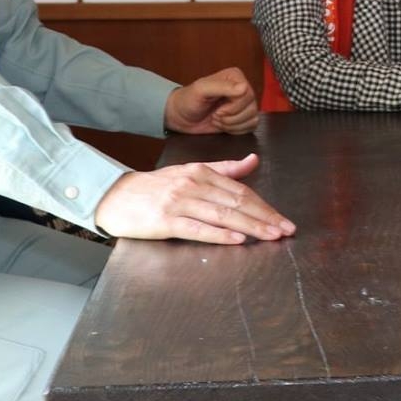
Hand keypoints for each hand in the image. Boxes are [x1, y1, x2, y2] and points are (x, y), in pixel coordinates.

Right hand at [93, 153, 295, 244]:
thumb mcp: (190, 172)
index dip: (265, 206)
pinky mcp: (165, 221)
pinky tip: (237, 239)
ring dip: (250, 226)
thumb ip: (224, 169)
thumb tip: (253, 161)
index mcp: (201, 172)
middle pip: (237, 202)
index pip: (241, 190)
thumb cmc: (155, 187)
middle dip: (265, 217)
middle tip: (286, 230)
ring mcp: (179, 202)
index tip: (283, 219)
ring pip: (222, 215)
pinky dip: (220, 234)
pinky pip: (198, 229)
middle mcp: (192, 184)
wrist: (114, 196)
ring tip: (271, 236)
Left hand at [165, 67, 258, 134]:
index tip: (217, 109)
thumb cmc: (187, 100)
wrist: (181, 117)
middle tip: (215, 115)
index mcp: (235, 77)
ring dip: (232, 124)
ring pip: (253, 118)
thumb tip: (244, 87)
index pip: (248, 95)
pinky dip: (237, 130)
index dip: (233, 107)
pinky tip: (224, 126)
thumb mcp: (201, 90)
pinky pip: (251, 126)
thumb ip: (221, 86)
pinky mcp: (243, 118)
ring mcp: (244, 104)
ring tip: (218, 119)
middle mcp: (243, 89)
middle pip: (252, 108)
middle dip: (231, 117)